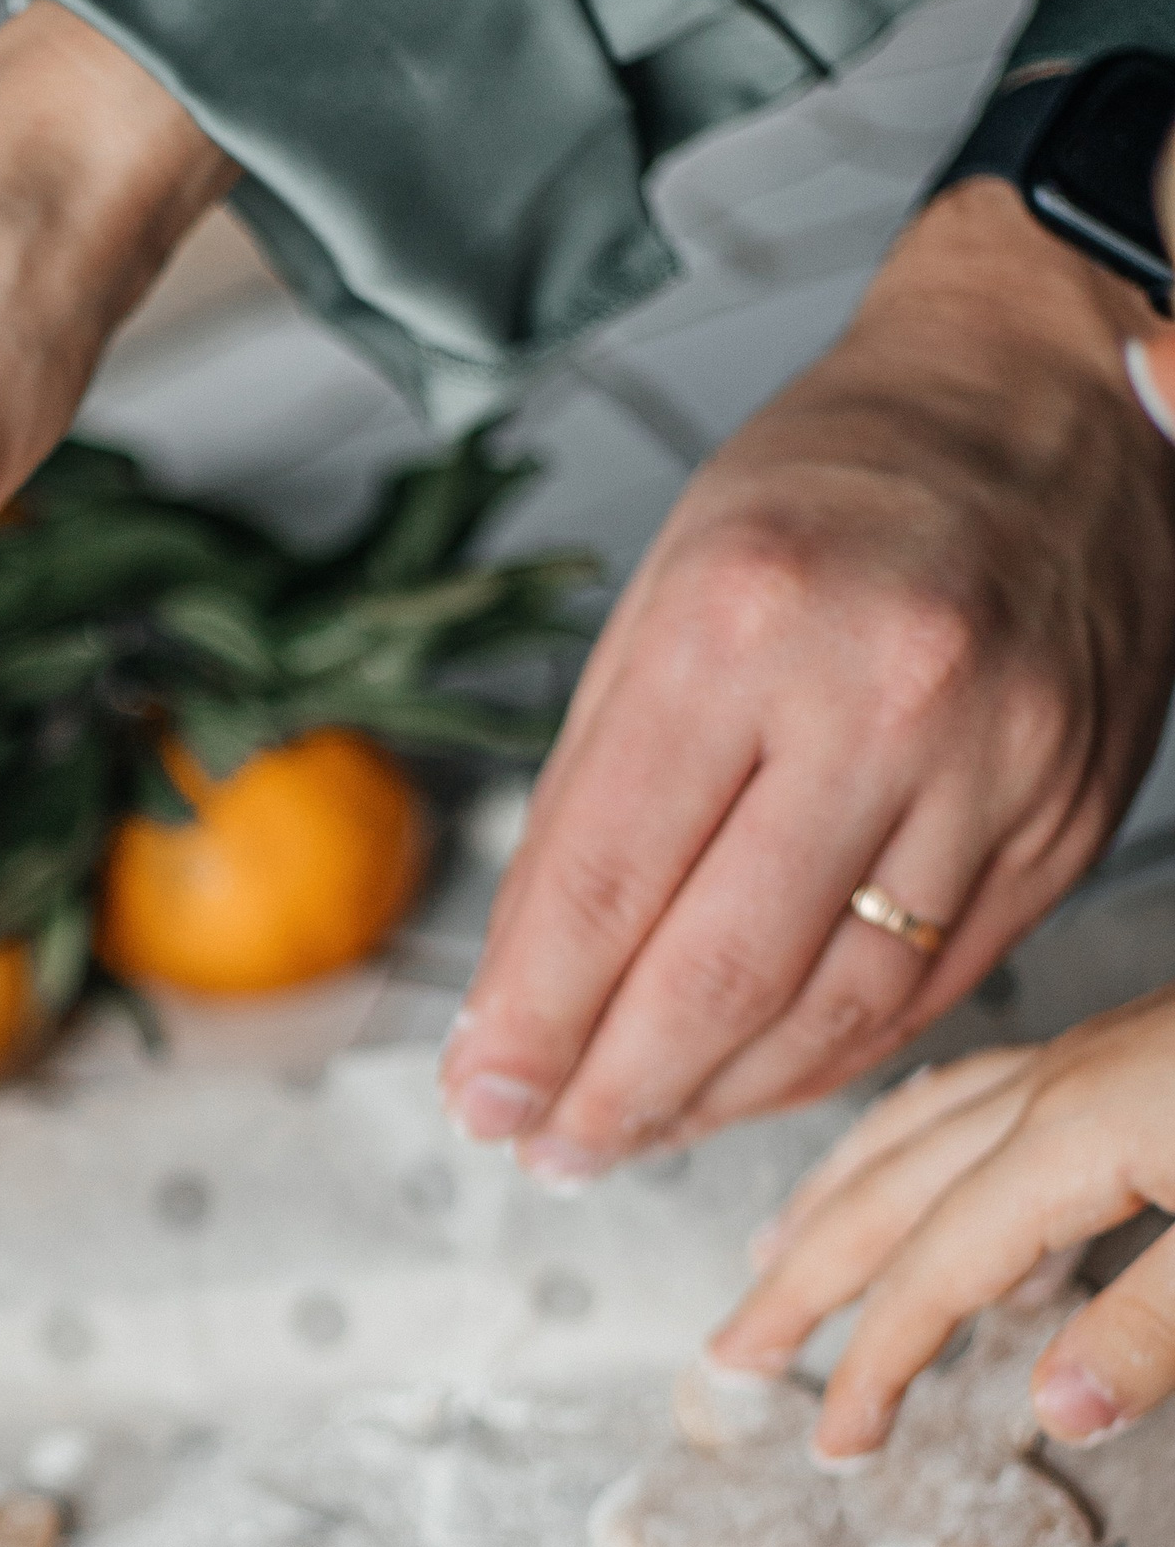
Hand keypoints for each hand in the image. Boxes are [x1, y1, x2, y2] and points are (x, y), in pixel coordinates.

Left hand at [440, 182, 1174, 1179]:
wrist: (1045, 399)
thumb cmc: (838, 484)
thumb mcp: (664, 597)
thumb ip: (592, 793)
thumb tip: (521, 983)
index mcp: (742, 622)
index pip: (604, 884)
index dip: (531, 1022)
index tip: (481, 1096)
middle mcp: (881, 697)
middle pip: (718, 974)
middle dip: (612, 1093)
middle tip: (548, 1147)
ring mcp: (994, 766)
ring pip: (834, 1008)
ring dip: (715, 1102)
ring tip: (631, 1133)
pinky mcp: (1065, 819)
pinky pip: (930, 990)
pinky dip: (827, 1060)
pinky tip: (749, 1084)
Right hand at [705, 988, 1174, 1454]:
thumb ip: (1153, 1326)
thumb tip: (1059, 1411)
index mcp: (1078, 1134)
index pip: (935, 1268)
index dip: (876, 1362)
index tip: (839, 1439)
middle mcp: (1059, 1084)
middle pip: (886, 1191)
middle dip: (798, 1280)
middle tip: (735, 1351)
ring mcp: (1087, 1056)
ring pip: (916, 1126)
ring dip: (833, 1197)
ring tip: (776, 1249)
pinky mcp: (1126, 1045)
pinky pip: (974, 1088)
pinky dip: (909, 1135)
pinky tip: (919, 1152)